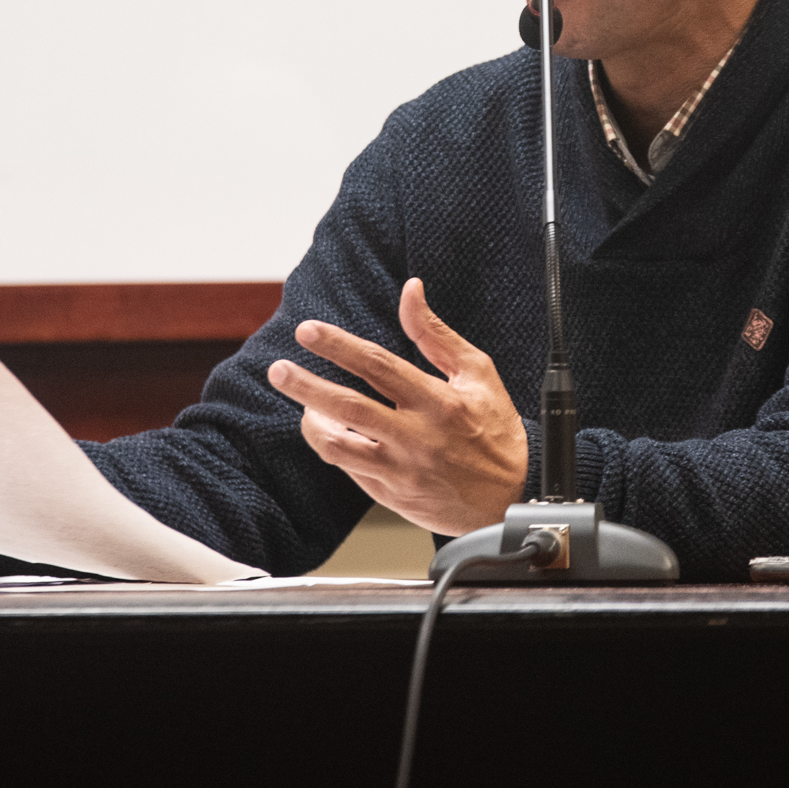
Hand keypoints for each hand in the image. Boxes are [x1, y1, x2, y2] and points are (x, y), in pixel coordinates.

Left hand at [267, 278, 528, 535]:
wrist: (511, 498)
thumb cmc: (495, 430)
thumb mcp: (476, 373)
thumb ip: (435, 333)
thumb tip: (410, 290)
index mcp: (437, 401)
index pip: (377, 366)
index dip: (338, 346)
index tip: (308, 331)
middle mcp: (416, 436)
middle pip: (348, 408)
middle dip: (306, 386)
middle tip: (278, 370)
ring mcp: (400, 469)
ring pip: (338, 446)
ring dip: (311, 423)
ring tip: (303, 406)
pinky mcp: (391, 494)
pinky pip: (348, 469)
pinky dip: (332, 447)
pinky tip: (327, 430)